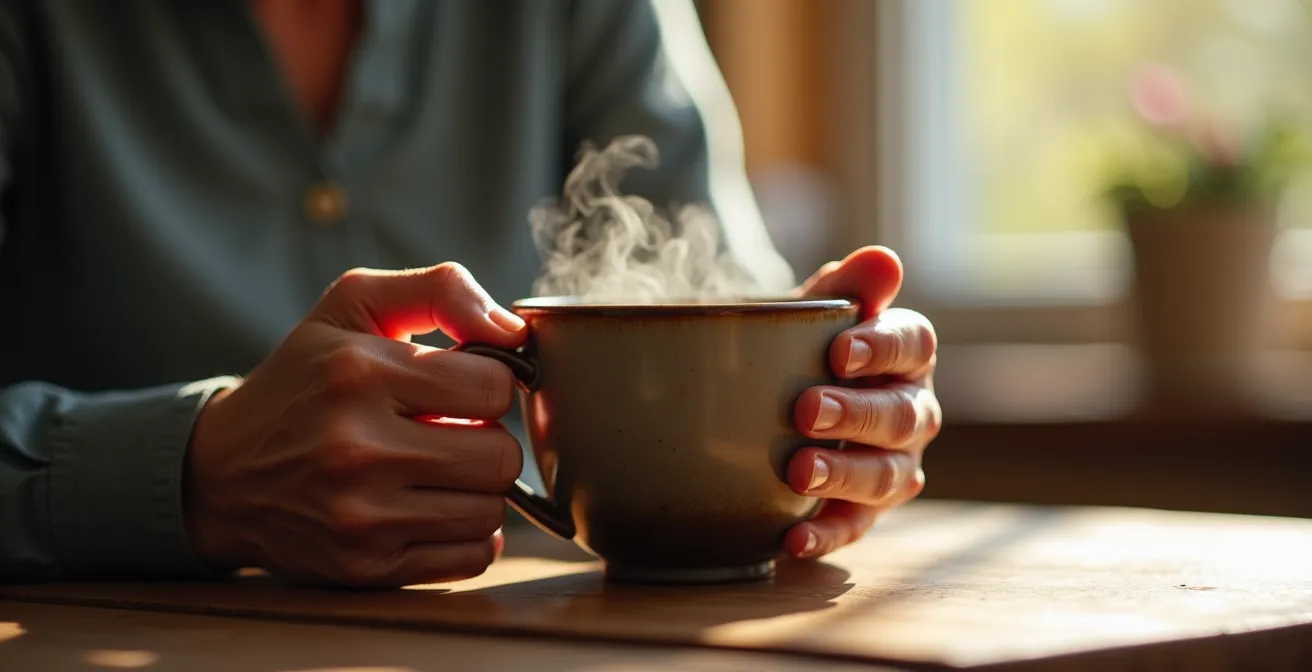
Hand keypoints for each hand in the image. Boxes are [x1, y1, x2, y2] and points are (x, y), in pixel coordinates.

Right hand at [185, 263, 527, 586]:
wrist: (220, 474)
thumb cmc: (305, 379)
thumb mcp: (353, 305)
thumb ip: (440, 289)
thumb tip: (514, 331)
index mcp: (360, 372)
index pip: (495, 387)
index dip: (490, 385)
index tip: (461, 388)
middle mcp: (358, 447)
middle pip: (501, 455)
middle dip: (488, 440)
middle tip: (452, 432)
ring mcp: (360, 516)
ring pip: (492, 510)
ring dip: (478, 490)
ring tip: (438, 470)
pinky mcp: (365, 568)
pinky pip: (471, 556)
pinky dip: (466, 534)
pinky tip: (431, 508)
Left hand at [784, 246, 940, 558]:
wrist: (768, 400)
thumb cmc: (802, 350)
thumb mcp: (812, 314)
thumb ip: (844, 289)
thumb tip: (883, 261)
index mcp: (907, 355)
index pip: (914, 345)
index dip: (883, 348)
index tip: (840, 351)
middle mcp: (913, 412)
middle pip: (901, 415)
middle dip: (856, 414)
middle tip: (806, 411)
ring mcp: (895, 465)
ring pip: (887, 476)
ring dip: (844, 475)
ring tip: (797, 472)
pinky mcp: (864, 511)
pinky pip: (855, 528)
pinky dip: (825, 534)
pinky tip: (791, 538)